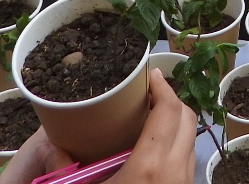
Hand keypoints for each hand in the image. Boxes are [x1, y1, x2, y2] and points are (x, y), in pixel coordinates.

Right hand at [2, 70, 196, 183]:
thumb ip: (67, 166)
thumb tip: (58, 145)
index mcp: (150, 165)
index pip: (169, 110)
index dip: (162, 87)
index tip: (150, 75)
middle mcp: (175, 172)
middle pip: (187, 119)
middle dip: (171, 100)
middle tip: (150, 93)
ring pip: (190, 142)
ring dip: (176, 124)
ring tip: (151, 119)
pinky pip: (186, 163)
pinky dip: (176, 147)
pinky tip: (153, 150)